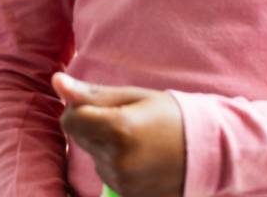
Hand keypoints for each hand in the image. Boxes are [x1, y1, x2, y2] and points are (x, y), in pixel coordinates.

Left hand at [54, 73, 185, 196]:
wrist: (210, 150)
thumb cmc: (172, 115)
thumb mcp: (134, 96)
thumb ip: (92, 93)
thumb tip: (55, 81)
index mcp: (118, 128)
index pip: (69, 120)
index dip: (79, 110)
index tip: (98, 106)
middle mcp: (117, 158)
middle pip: (78, 139)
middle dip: (91, 127)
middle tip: (124, 121)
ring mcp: (123, 181)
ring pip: (92, 157)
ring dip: (104, 147)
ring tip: (138, 140)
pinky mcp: (128, 194)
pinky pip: (106, 175)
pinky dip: (115, 165)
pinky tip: (140, 157)